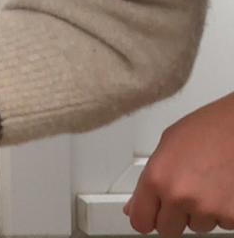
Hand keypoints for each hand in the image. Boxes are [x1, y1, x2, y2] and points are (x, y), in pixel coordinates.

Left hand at [125, 92, 233, 236]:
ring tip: (208, 183)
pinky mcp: (233, 215)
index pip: (141, 221)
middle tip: (184, 194)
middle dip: (174, 216)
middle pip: (168, 230)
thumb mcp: (167, 146)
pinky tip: (224, 187)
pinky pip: (222, 223)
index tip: (151, 215)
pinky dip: (224, 211)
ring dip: (201, 212)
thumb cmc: (208, 128)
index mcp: (157, 178)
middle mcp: (180, 197)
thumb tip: (134, 206)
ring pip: (197, 226)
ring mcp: (208, 208)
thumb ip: (148, 180)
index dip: (146, 218)